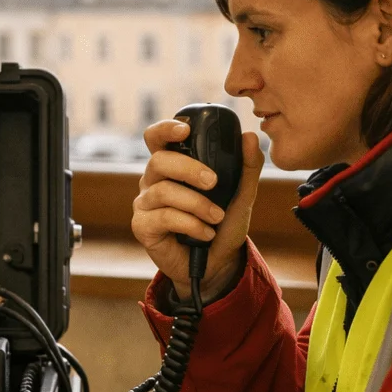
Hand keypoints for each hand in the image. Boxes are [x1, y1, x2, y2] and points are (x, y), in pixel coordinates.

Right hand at [131, 118, 264, 299]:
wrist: (217, 263)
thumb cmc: (223, 225)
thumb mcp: (242, 195)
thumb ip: (247, 166)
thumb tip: (249, 137)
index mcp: (172, 166)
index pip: (157, 139)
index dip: (165, 129)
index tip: (185, 130)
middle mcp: (153, 181)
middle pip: (159, 161)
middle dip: (189, 169)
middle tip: (214, 182)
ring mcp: (145, 203)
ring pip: (164, 191)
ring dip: (197, 204)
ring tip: (217, 217)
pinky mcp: (142, 226)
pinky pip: (164, 217)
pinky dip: (191, 224)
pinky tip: (205, 233)